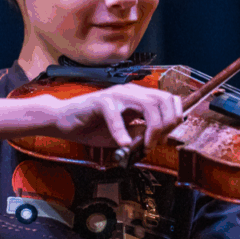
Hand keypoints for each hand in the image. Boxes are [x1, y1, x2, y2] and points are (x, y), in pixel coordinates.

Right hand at [45, 84, 183, 150]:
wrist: (65, 121)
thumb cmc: (93, 126)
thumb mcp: (125, 135)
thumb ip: (141, 133)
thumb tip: (160, 138)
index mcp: (139, 98)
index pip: (169, 99)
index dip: (174, 117)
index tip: (167, 137)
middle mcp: (130, 92)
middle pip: (163, 100)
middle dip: (167, 123)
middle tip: (156, 143)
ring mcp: (116, 95)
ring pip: (147, 104)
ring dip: (151, 128)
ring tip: (144, 145)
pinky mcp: (100, 101)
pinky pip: (115, 115)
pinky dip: (121, 132)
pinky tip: (122, 144)